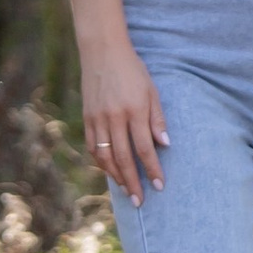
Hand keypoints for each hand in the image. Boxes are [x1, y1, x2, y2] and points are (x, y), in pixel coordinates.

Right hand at [82, 39, 167, 197]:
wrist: (102, 52)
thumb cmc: (133, 70)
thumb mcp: (152, 90)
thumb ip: (157, 118)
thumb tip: (165, 145)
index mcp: (134, 110)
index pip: (145, 148)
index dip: (152, 169)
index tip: (159, 185)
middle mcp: (114, 117)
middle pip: (124, 158)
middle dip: (133, 182)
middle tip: (140, 201)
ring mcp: (98, 119)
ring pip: (105, 156)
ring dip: (116, 177)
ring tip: (126, 191)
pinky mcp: (87, 118)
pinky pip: (94, 147)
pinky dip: (102, 163)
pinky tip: (110, 172)